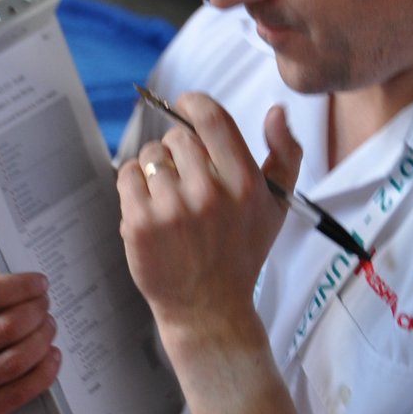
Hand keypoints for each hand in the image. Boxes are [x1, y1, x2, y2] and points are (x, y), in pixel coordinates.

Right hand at [0, 209, 61, 413]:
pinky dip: (44, 372)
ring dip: (44, 339)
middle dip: (37, 312)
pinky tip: (52, 356)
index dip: (20, 287)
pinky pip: (22, 391)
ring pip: (17, 360)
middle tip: (47, 304)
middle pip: (8, 329)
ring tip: (51, 325)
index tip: (39, 282)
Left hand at [116, 95, 300, 335]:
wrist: (209, 309)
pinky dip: (133, 185)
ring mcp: (171, 209)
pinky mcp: (139, 224)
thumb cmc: (242, 254)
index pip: (210, 118)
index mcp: (244, 182)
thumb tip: (277, 110)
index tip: (185, 106)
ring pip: (150, 156)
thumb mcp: (276, 206)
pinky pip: (127, 176)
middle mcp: (209, 193)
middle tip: (185, 181)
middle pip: (177, 137)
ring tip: (169, 200)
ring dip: (155, 170)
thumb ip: (285, 154)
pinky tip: (149, 207)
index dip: (192, 104)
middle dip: (178, 152)